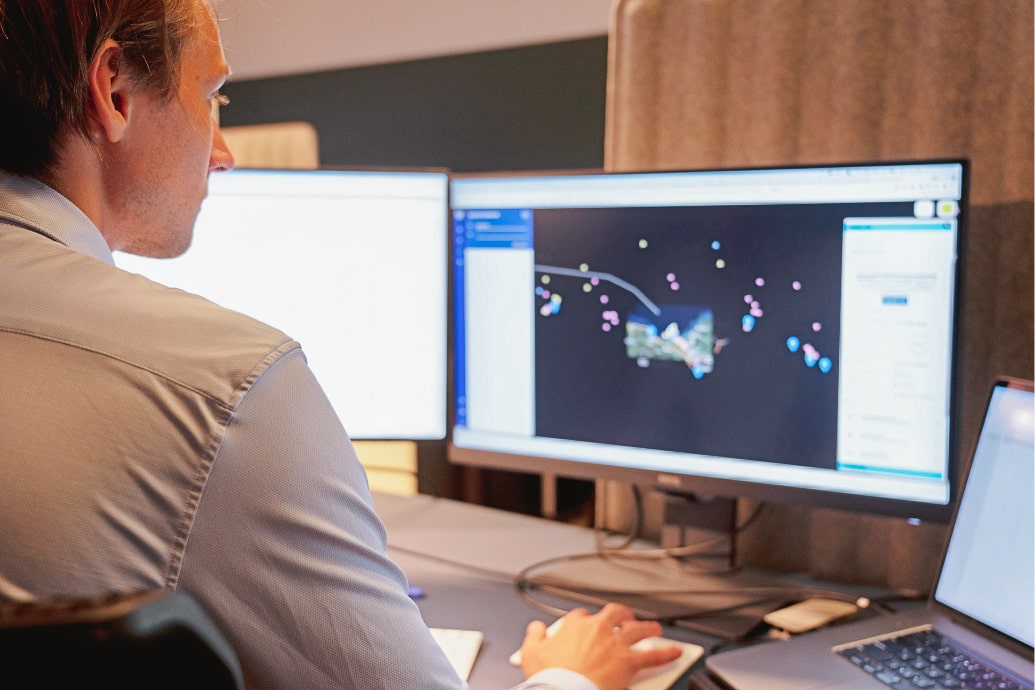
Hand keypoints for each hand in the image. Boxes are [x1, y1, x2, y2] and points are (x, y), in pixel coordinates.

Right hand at [518, 603, 682, 689]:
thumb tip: (536, 628)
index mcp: (574, 625)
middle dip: (621, 614)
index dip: (586, 621)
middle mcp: (598, 629)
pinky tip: (676, 652)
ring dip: (647, 628)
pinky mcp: (629, 662)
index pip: (582, 616)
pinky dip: (666, 654)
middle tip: (625, 618)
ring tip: (654, 629)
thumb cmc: (550, 677)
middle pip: (614, 613)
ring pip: (637, 629)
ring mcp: (616, 644)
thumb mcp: (531, 653)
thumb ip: (534, 637)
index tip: (587, 626)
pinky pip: (652, 656)